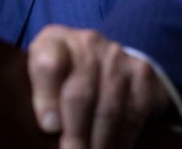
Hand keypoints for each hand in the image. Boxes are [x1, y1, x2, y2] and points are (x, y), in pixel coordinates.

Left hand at [27, 24, 170, 148]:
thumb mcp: (42, 80)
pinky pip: (133, 114)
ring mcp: (117, 56)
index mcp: (54, 42)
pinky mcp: (141, 73)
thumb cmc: (63, 77)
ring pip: (108, 108)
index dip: (46, 99)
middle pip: (80, 94)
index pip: (48, 64)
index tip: (49, 128)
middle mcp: (86, 43)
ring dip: (100, 143)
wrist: (105, 60)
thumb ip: (40, 98)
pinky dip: (123, 140)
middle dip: (76, 134)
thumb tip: (50, 128)